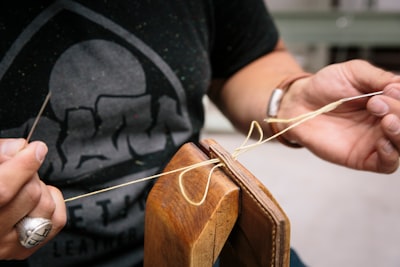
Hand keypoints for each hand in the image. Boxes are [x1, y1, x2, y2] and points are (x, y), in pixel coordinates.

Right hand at [0, 139, 65, 258]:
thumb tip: (20, 147)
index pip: (3, 189)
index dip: (24, 166)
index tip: (37, 149)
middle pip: (31, 193)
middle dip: (32, 174)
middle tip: (23, 169)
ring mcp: (8, 244)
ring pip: (46, 206)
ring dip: (42, 189)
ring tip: (25, 186)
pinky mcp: (24, 249)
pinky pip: (57, 220)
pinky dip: (53, 203)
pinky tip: (36, 200)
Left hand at [280, 59, 399, 172]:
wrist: (299, 103)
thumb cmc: (324, 86)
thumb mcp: (354, 73)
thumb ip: (379, 78)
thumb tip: (399, 87)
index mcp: (389, 102)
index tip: (389, 90)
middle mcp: (385, 123)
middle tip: (377, 104)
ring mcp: (374, 141)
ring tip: (385, 120)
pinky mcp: (361, 158)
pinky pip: (386, 164)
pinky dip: (391, 155)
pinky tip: (382, 142)